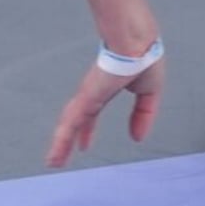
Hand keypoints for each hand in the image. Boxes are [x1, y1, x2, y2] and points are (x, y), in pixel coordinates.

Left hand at [46, 57, 164, 166]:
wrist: (136, 42)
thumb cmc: (145, 57)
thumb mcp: (151, 92)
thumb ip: (143, 114)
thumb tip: (137, 137)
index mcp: (108, 88)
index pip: (93, 112)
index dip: (88, 129)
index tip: (84, 143)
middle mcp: (93, 92)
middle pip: (76, 120)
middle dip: (69, 139)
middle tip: (59, 158)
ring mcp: (87, 96)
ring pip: (69, 125)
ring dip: (60, 145)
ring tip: (53, 163)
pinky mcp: (85, 99)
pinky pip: (70, 125)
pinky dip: (61, 142)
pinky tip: (55, 158)